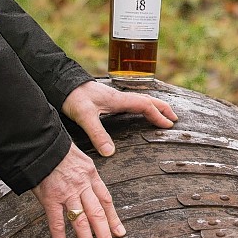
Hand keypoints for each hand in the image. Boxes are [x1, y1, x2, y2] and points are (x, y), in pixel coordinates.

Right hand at [31, 145, 122, 237]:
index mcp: (91, 175)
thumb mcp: (78, 158)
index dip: (114, 218)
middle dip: (106, 237)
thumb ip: (84, 175)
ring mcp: (67, 193)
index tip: (120, 233)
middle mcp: (82, 185)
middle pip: (98, 215)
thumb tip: (89, 188)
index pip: (106, 201)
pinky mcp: (50, 199)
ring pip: (82, 223)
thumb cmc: (56, 149)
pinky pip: (58, 225)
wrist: (39, 143)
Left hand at [62, 80, 176, 156]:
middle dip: (163, 108)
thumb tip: (110, 152)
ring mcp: (115, 97)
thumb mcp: (85, 116)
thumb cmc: (74, 97)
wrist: (63, 84)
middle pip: (148, 100)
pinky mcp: (109, 99)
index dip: (158, 115)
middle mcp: (120, 97)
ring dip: (154, 106)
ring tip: (163, 114)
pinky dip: (143, 106)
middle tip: (174, 118)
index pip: (145, 105)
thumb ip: (98, 134)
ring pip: (141, 99)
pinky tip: (140, 111)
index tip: (168, 125)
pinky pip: (133, 102)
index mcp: (119, 100)